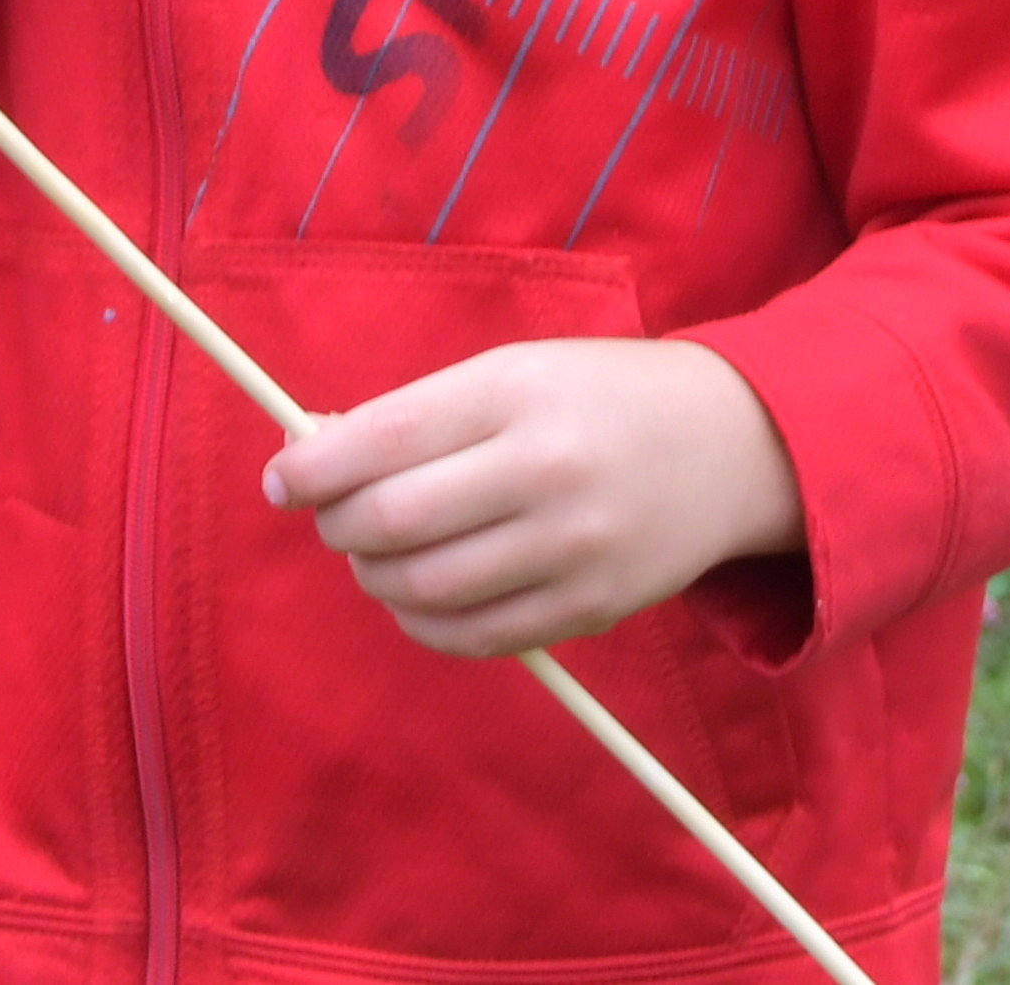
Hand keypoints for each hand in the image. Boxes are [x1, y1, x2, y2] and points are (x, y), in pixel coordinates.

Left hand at [262, 338, 801, 659]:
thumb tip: (312, 456)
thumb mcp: (513, 372)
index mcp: (515, 394)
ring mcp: (571, 549)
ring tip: (374, 555)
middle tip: (330, 518)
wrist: (730, 445)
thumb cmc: (597, 397)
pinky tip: (415, 596)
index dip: (311, 469)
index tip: (279, 481)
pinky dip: (424, 623)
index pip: (382, 440)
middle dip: (338, 526)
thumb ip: (418, 414)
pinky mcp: (591, 609)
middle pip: (394, 522)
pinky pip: (477, 637)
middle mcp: (543, 472)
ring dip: (374, 578)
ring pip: (427, 589)